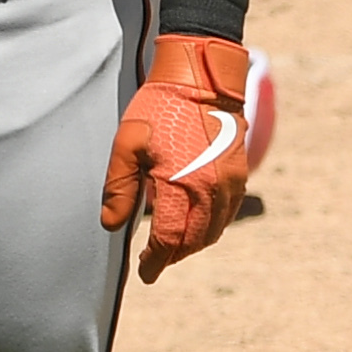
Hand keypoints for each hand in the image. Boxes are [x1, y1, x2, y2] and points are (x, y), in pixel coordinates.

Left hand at [97, 33, 254, 283]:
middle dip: (173, 256)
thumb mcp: (127, 144)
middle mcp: (210, 190)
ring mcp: (229, 183)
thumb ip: (118, 188)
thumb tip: (111, 224)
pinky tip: (196, 224)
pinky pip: (227, 214)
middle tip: (155, 261)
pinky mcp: (239, 174)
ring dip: (193, 244)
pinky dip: (212, 227)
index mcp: (181, 185)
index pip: (169, 240)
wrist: (203, 78)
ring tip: (172, 246)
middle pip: (193, 241)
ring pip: (213, 231)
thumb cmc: (160, 107)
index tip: (146, 272)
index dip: (156, 261)